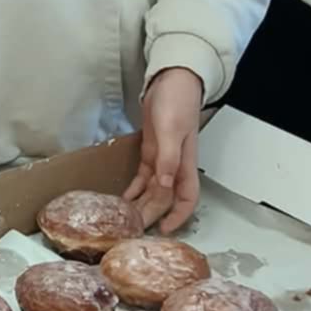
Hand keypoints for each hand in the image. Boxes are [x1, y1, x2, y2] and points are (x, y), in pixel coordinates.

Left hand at [124, 67, 203, 231]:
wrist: (171, 79)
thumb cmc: (177, 101)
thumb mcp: (171, 130)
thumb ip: (168, 158)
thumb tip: (165, 184)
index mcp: (185, 163)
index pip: (186, 197)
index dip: (178, 216)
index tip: (164, 229)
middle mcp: (175, 165)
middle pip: (164, 198)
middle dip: (151, 215)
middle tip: (133, 231)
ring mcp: (162, 158)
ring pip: (152, 190)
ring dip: (140, 204)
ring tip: (125, 220)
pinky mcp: (150, 150)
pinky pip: (143, 176)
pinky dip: (134, 189)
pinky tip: (124, 198)